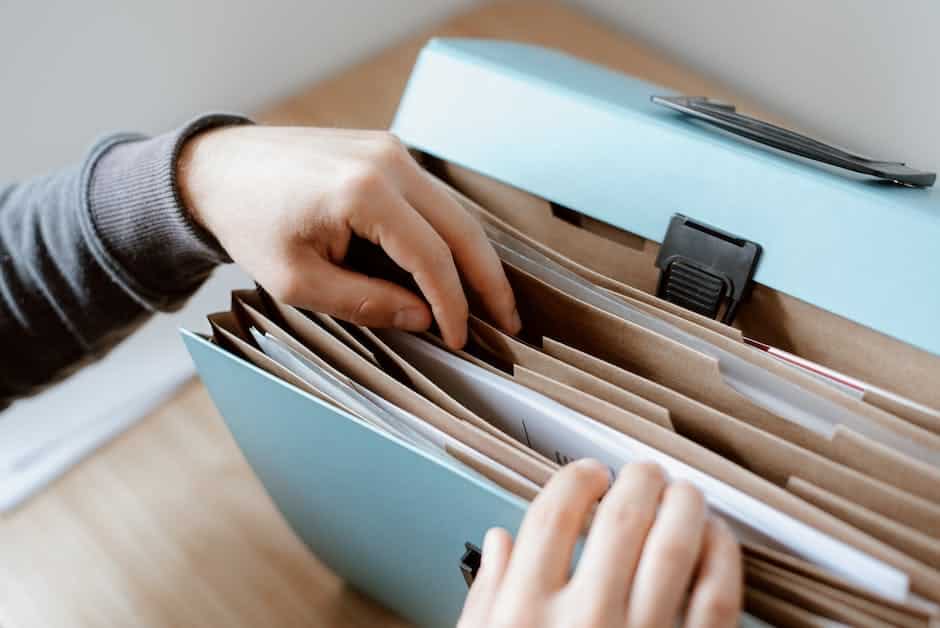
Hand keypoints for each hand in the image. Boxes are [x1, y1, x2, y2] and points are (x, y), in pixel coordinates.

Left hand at [177, 125, 520, 347]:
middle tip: (510, 323)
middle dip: (489, 281)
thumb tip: (424, 318)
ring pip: (455, 211)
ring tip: (493, 301)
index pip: (432, 257)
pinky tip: (458, 267)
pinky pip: (433, 198)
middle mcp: (387, 161)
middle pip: (462, 229)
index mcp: (363, 192)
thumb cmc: (249, 224)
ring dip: (475, 258)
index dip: (453, 304)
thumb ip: (367, 302)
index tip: (461, 338)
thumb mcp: (298, 281)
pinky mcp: (386, 151)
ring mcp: (390, 150)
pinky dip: (450, 235)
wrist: (216, 169)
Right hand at [458, 460, 741, 627]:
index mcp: (526, 613)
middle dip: (637, 480)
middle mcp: (586, 620)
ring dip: (685, 504)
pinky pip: (718, 595)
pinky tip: (715, 539)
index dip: (577, 479)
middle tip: (644, 473)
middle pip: (622, 517)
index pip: (555, 513)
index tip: (588, 474)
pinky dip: (722, 555)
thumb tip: (499, 542)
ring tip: (683, 492)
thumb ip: (488, 597)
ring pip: (677, 543)